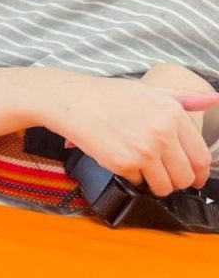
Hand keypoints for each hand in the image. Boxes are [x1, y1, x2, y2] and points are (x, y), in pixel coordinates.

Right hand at [37, 72, 212, 196]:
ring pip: (164, 186)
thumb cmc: (108, 95)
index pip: (201, 157)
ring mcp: (144, 149)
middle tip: (163, 175)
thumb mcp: (151, 91)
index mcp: (173, 113)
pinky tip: (122, 160)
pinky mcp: (124, 163)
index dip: (198, 173)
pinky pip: (138, 183)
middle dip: (176, 181)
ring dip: (155, 184)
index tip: (193, 178)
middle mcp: (162, 132)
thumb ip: (185, 99)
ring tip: (143, 170)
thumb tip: (213, 99)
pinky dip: (131, 177)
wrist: (72, 100)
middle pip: (185, 177)